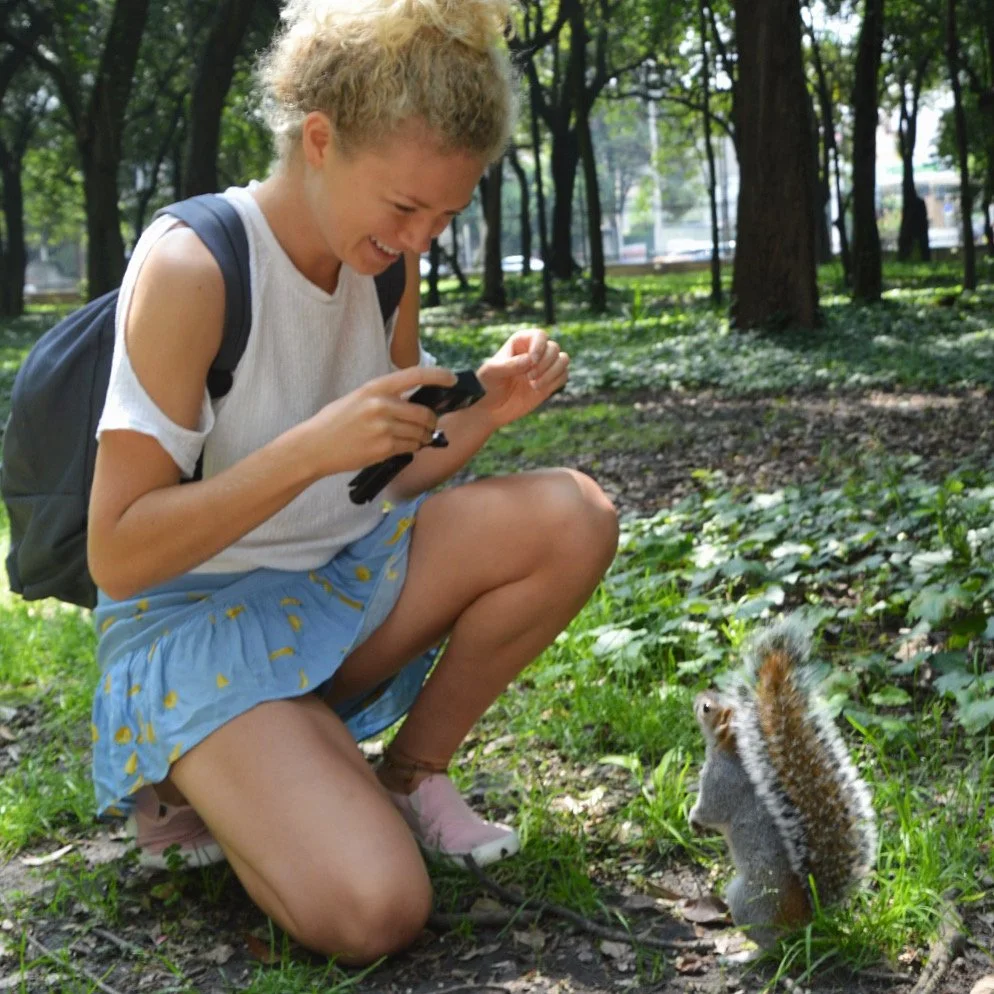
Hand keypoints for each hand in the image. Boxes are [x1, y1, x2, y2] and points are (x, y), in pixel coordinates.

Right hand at [304, 365, 457, 476]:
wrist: (314, 446)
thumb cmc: (334, 422)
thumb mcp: (356, 398)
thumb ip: (383, 397)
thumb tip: (413, 402)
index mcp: (374, 388)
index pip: (415, 375)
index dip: (438, 376)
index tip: (451, 379)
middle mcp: (381, 405)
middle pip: (424, 412)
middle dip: (431, 421)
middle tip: (430, 426)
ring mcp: (383, 427)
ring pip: (420, 432)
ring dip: (424, 437)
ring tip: (416, 438)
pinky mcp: (384, 448)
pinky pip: (411, 447)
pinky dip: (414, 448)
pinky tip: (405, 447)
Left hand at [475, 328, 568, 428]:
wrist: (490, 407)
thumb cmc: (487, 385)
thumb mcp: (492, 372)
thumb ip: (510, 365)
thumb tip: (530, 360)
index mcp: (520, 342)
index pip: (539, 335)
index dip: (540, 346)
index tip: (532, 361)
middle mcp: (534, 352)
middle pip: (553, 348)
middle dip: (544, 363)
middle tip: (529, 377)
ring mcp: (543, 367)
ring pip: (563, 359)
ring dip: (552, 372)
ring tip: (534, 385)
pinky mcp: (549, 382)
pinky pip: (564, 375)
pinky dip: (555, 382)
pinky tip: (537, 389)